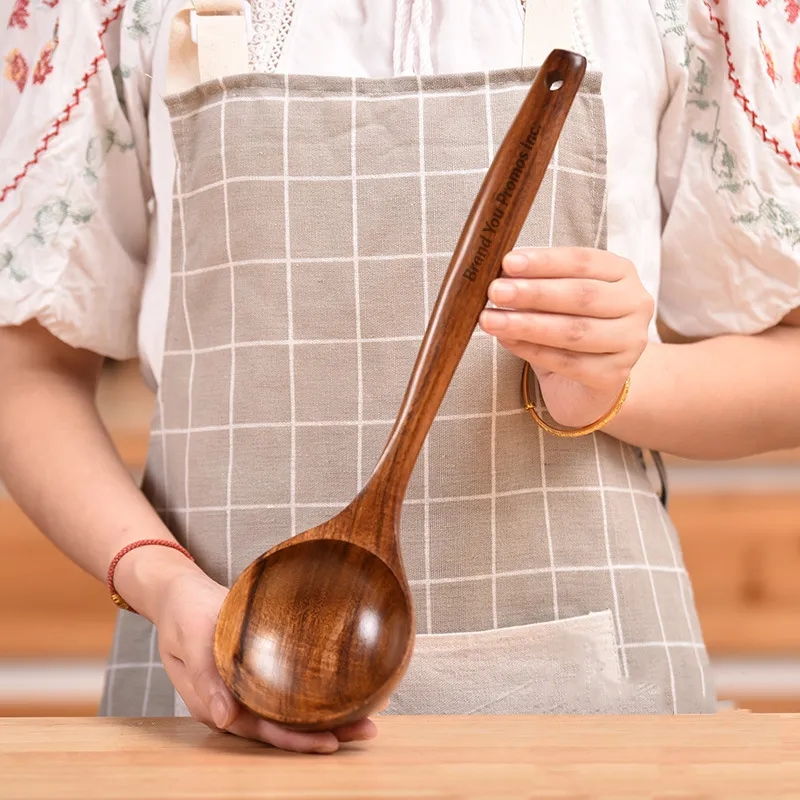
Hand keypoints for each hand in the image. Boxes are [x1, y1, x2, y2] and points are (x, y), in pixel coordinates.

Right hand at [151, 561, 380, 753]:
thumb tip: (225, 718)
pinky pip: (286, 689)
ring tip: (367, 716)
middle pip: (283, 726)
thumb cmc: (183, 612)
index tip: (331, 742)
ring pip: (288, 711)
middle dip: (324, 733)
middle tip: (368, 729)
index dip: (297, 739)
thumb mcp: (189, 639)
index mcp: (216, 705)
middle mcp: (234, 703)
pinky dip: (312, 693)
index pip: (263, 731)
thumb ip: (206, 677)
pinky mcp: (255, 670)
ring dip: (325, 716)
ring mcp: (245, 689)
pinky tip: (341, 690)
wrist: (178, 592)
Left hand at [479, 247, 653, 428]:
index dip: (545, 262)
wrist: (588, 384)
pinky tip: (507, 341)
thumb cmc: (569, 328)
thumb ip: (536, 285)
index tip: (507, 262)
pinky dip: (533, 351)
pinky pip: (568, 363)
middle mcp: (635, 304)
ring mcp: (630, 342)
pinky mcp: (614, 376)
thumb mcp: (555, 300)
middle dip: (533, 293)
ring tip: (491, 320)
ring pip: (574, 331)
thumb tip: (500, 277)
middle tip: (495, 291)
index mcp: (621, 273)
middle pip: (581, 296)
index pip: (583, 261)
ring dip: (527, 324)